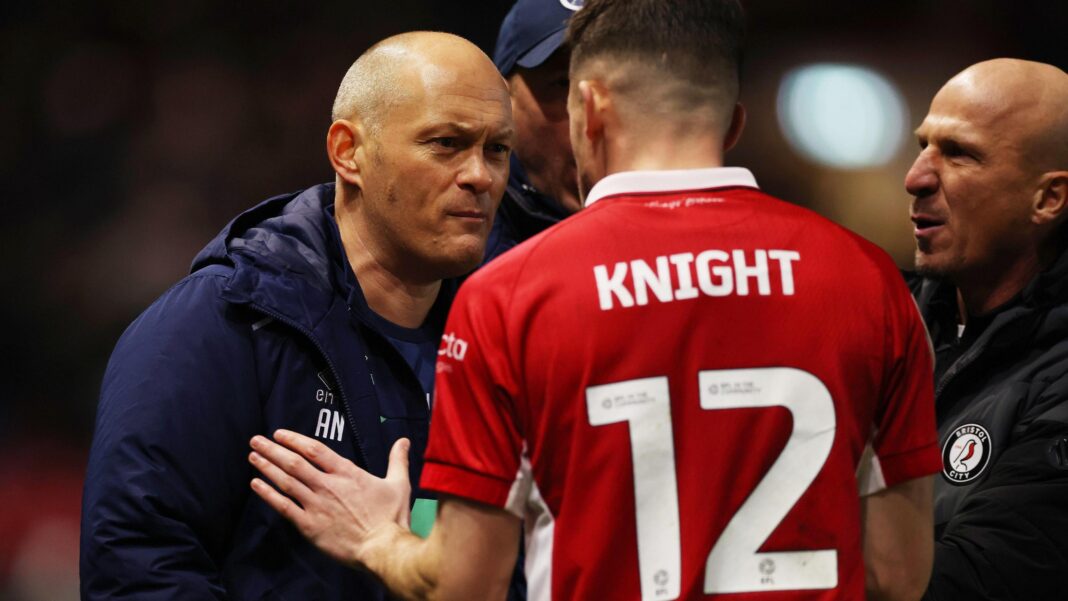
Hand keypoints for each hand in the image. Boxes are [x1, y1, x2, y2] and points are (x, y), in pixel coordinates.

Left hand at [249, 429, 411, 567]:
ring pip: (286, 481)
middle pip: (294, 462)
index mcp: (347, 473)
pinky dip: (268, 494)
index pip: (315, 450)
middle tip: (255, 440)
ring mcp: (316, 505)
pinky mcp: (309, 525)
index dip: (294, 439)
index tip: (279, 433)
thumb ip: (397, 460)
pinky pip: (283, 506)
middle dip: (272, 449)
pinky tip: (256, 484)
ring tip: (253, 456)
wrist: (382, 549)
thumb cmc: (391, 518)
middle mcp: (327, 485)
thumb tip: (404, 441)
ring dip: (267, 467)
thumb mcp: (399, 484)